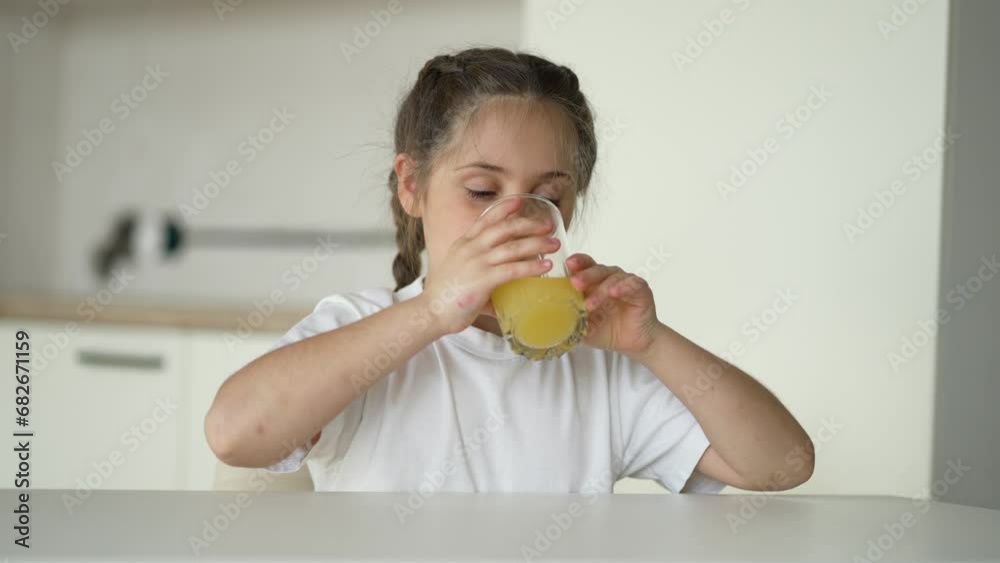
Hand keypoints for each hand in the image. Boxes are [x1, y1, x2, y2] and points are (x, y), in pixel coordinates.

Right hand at [422, 196, 558, 334]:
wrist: (431, 312)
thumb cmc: (446, 296)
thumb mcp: (460, 272)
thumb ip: (480, 271)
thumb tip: (501, 286)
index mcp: (464, 244)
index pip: (486, 219)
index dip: (504, 208)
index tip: (520, 201)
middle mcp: (470, 249)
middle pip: (505, 229)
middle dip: (529, 224)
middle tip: (548, 225)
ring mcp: (476, 263)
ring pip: (513, 247)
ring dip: (537, 244)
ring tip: (554, 244)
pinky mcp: (482, 281)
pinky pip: (512, 270)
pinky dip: (531, 266)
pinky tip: (545, 266)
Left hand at [567, 253, 660, 357]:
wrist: (633, 342)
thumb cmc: (608, 330)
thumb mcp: (585, 328)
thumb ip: (572, 323)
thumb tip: (553, 325)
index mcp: (593, 283)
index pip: (584, 266)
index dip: (576, 263)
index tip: (566, 265)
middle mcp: (609, 278)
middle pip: (596, 269)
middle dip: (584, 275)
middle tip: (575, 283)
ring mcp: (625, 282)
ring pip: (612, 278)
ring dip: (600, 290)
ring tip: (590, 304)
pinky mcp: (641, 289)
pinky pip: (632, 284)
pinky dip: (623, 287)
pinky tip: (614, 292)